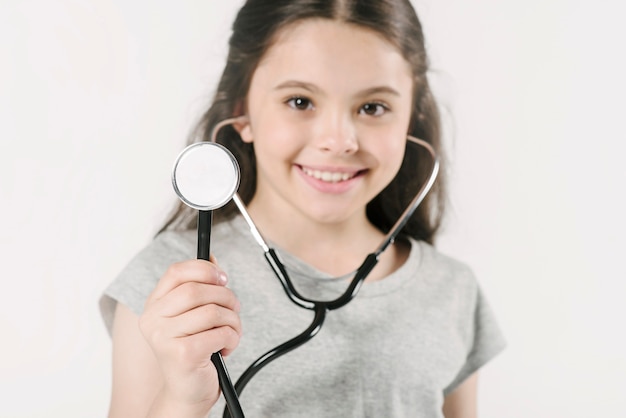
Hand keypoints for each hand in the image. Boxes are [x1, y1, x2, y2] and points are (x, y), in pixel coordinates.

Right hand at [139, 258, 241, 410]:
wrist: (187, 393)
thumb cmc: (193, 351)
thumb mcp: (193, 316)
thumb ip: (200, 287)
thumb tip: (212, 258)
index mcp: (154, 305)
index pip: (177, 272)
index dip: (204, 269)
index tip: (222, 278)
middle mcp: (153, 320)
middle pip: (198, 290)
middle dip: (226, 297)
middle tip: (233, 310)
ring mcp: (164, 338)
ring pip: (213, 311)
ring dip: (232, 321)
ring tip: (230, 333)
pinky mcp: (182, 354)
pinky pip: (220, 333)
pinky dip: (232, 338)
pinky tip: (226, 348)